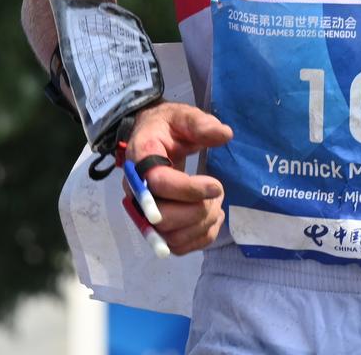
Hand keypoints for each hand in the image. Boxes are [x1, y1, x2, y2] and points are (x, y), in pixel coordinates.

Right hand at [125, 101, 232, 254]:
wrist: (150, 138)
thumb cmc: (167, 127)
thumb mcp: (181, 115)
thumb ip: (200, 123)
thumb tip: (224, 134)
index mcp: (140, 159)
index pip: (159, 183)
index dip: (189, 189)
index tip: (217, 185)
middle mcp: (136, 191)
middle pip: (162, 218)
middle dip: (197, 210)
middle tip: (216, 192)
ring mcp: (144, 212)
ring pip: (170, 238)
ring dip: (201, 226)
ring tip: (216, 204)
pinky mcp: (156, 226)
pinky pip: (177, 246)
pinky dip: (201, 238)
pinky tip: (213, 218)